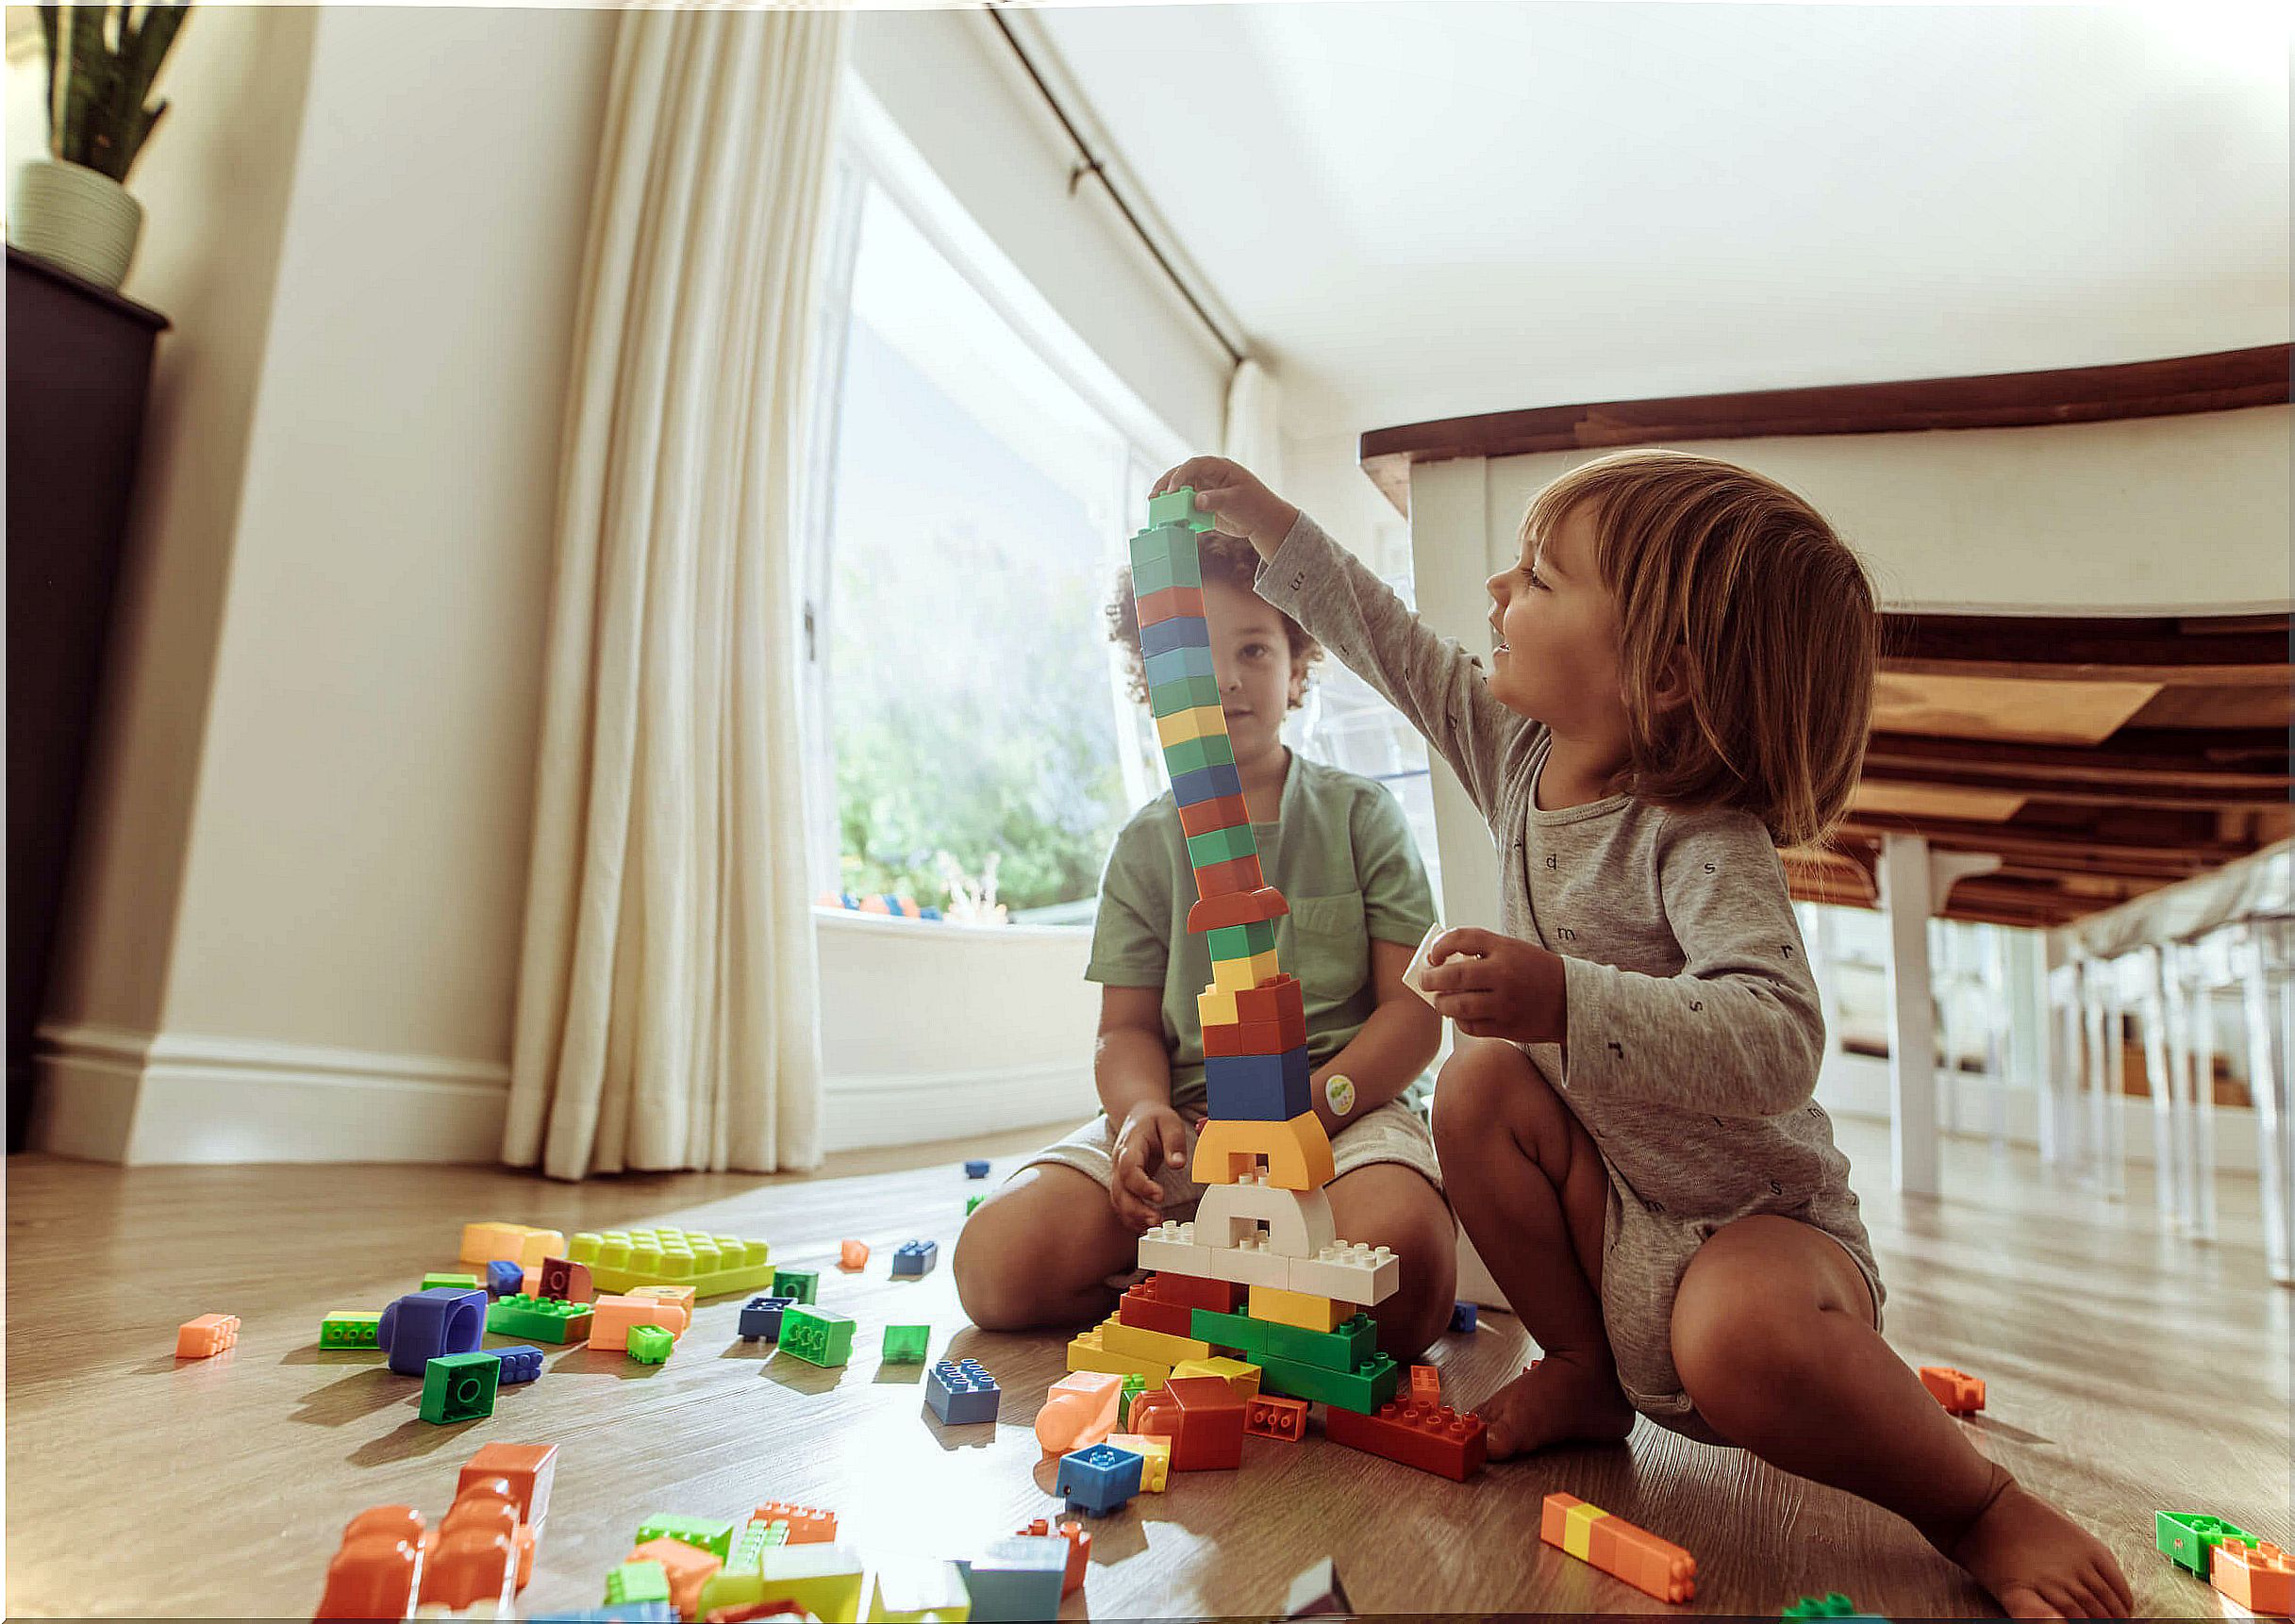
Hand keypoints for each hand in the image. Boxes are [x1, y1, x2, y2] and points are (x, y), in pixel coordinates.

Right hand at [1110, 1102, 1190, 1232]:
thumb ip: (1174, 1142)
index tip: (1159, 1196)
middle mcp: (1119, 1163)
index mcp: (1130, 1146)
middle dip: (1136, 1209)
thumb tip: (1178, 1164)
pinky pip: (1121, 1205)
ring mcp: (1118, 1175)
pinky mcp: (1123, 1184)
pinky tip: (1146, 1226)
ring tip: (1155, 1225)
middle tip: (1157, 1220)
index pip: (1129, 1169)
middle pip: (1120, 1191)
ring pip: (1118, 1201)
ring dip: (1134, 1217)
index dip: (1141, 1185)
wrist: (1139, 1116)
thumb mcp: (1169, 1122)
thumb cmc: (1155, 1120)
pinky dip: (1131, 1218)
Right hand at [1150, 457, 1299, 558]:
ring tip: (1155, 509)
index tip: (1172, 491)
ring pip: (1180, 491)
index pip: (1194, 465)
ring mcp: (1204, 490)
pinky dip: (1176, 512)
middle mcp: (1208, 476)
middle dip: (1166, 485)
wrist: (1263, 522)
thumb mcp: (1236, 501)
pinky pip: (1185, 506)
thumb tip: (1195, 501)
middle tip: (1153, 498)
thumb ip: (1216, 500)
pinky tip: (1168, 520)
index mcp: (1219, 467)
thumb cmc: (1255, 505)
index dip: (1180, 476)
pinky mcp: (1202, 505)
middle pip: (1181, 475)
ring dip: (1167, 499)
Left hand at [1417, 926, 1568, 1042]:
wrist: (1573, 1001)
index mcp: (1505, 949)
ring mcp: (1505, 1003)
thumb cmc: (1536, 972)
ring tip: (1440, 1001)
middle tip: (1425, 981)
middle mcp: (1503, 974)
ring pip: (1457, 1005)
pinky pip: (1470, 1026)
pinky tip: (1460, 1015)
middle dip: (1430, 979)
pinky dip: (1459, 1021)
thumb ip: (1481, 951)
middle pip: (1453, 976)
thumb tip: (1439, 957)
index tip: (1433, 955)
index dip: (1440, 945)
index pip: (1463, 938)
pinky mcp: (1506, 1027)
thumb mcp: (1513, 950)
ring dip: (1441, 1004)